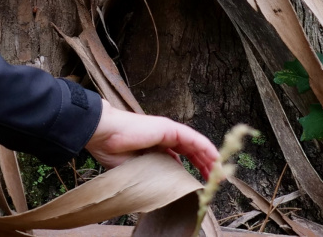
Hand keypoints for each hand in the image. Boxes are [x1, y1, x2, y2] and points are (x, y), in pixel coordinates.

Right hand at [85, 101, 218, 175]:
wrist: (102, 135)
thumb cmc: (112, 152)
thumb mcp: (137, 171)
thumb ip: (152, 177)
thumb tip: (164, 194)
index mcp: (156, 149)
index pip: (181, 159)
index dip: (193, 171)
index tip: (202, 184)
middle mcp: (164, 139)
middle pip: (192, 153)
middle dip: (205, 167)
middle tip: (216, 182)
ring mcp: (167, 132)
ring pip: (195, 146)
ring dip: (210, 160)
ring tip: (220, 174)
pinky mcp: (169, 128)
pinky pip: (193, 139)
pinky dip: (206, 149)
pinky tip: (214, 160)